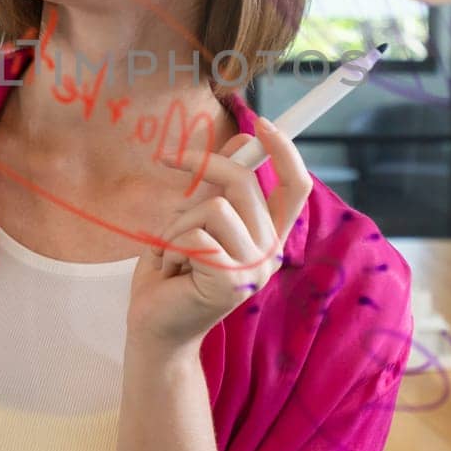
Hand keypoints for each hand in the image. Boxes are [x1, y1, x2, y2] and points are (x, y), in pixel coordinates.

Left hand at [126, 118, 312, 354]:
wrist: (154, 327)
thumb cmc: (173, 273)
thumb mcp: (196, 220)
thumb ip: (219, 186)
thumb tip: (243, 138)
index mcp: (267, 234)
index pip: (295, 187)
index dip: (285, 151)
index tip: (263, 123)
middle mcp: (269, 251)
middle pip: (243, 182)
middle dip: (201, 164)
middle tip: (167, 159)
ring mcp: (254, 268)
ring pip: (212, 208)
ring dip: (176, 224)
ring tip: (173, 253)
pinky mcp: (231, 280)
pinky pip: (194, 236)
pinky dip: (170, 247)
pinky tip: (172, 272)